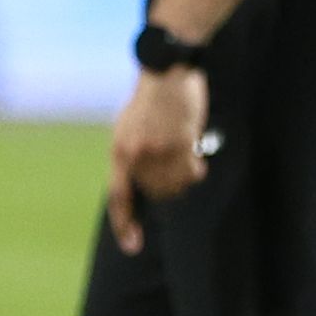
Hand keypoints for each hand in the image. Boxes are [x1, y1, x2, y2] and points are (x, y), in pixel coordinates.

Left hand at [103, 65, 211, 252]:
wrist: (166, 70)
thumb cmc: (151, 98)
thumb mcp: (129, 128)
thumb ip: (133, 156)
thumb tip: (143, 184)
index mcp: (119, 151)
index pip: (118, 197)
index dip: (124, 224)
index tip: (132, 245)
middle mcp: (135, 155)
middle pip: (153, 193)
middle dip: (167, 188)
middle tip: (177, 170)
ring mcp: (158, 151)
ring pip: (175, 185)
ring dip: (184, 178)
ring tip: (188, 159)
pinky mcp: (180, 143)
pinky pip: (191, 172)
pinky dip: (196, 169)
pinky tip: (197, 157)